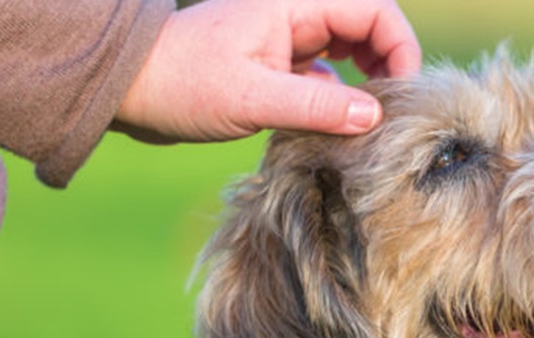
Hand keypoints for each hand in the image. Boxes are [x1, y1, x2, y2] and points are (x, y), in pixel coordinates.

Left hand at [113, 0, 421, 141]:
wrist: (129, 89)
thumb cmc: (182, 84)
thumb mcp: (253, 99)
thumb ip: (318, 107)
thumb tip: (374, 117)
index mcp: (295, 1)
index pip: (375, 10)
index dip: (400, 48)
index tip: (404, 95)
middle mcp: (296, 11)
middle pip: (369, 27)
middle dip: (389, 67)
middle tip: (395, 114)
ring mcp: (288, 36)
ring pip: (351, 50)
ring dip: (367, 83)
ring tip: (371, 124)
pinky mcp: (279, 62)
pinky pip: (327, 75)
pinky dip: (341, 99)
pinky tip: (337, 129)